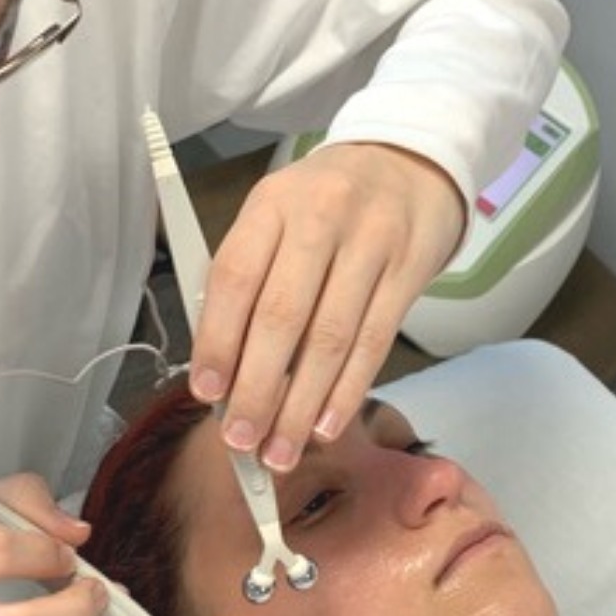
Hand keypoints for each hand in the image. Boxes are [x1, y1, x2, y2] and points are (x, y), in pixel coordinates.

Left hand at [189, 142, 464, 470]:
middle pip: (283, 317)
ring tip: (279, 452)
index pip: (236, 278)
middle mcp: (320, 220)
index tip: (207, 393)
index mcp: (271, 206)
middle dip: (258, 389)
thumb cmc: (322, 207)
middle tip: (241, 440)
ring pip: (330, 340)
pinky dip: (346, 392)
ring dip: (301, 406)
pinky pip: (374, 343)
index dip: (218, 341)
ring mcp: (370, 244)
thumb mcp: (274, 220)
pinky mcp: (408, 272)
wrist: (409, 163)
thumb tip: (222, 370)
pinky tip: (324, 427)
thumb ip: (246, 283)